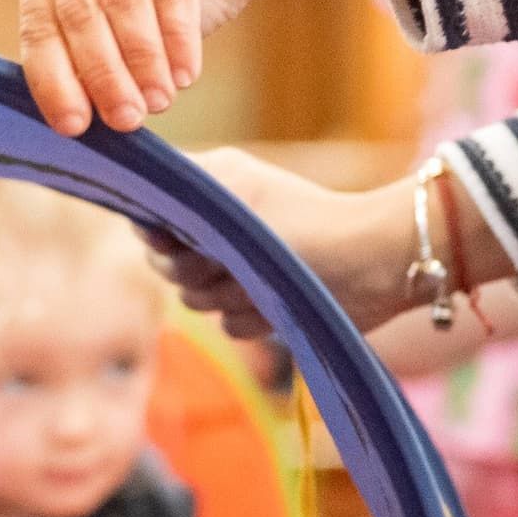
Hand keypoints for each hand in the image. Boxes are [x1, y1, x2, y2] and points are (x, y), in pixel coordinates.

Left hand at [16, 0, 398, 134]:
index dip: (54, 75)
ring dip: (140, 58)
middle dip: (101, 73)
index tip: (74, 126)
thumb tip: (77, 115)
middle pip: (75, 6)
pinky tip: (187, 72)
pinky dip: (176, 34)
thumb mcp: (141, 13)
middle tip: (126, 119)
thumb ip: (104, 48)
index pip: (37, 14)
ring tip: (159, 101)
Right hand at [149, 148, 508, 341]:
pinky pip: (228, 325)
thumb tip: (142, 213)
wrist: (375, 265)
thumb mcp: (240, 199)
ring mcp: (239, 268)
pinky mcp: (261, 304)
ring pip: (195, 298)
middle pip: (166, 263)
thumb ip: (184, 201)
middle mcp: (220, 228)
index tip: (170, 238)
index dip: (154, 232)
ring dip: (226, 296)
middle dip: (194, 270)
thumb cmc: (310, 221)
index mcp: (212, 191)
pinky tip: (277, 305)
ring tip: (262, 284)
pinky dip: (251, 318)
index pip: (152, 213)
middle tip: (225, 264)